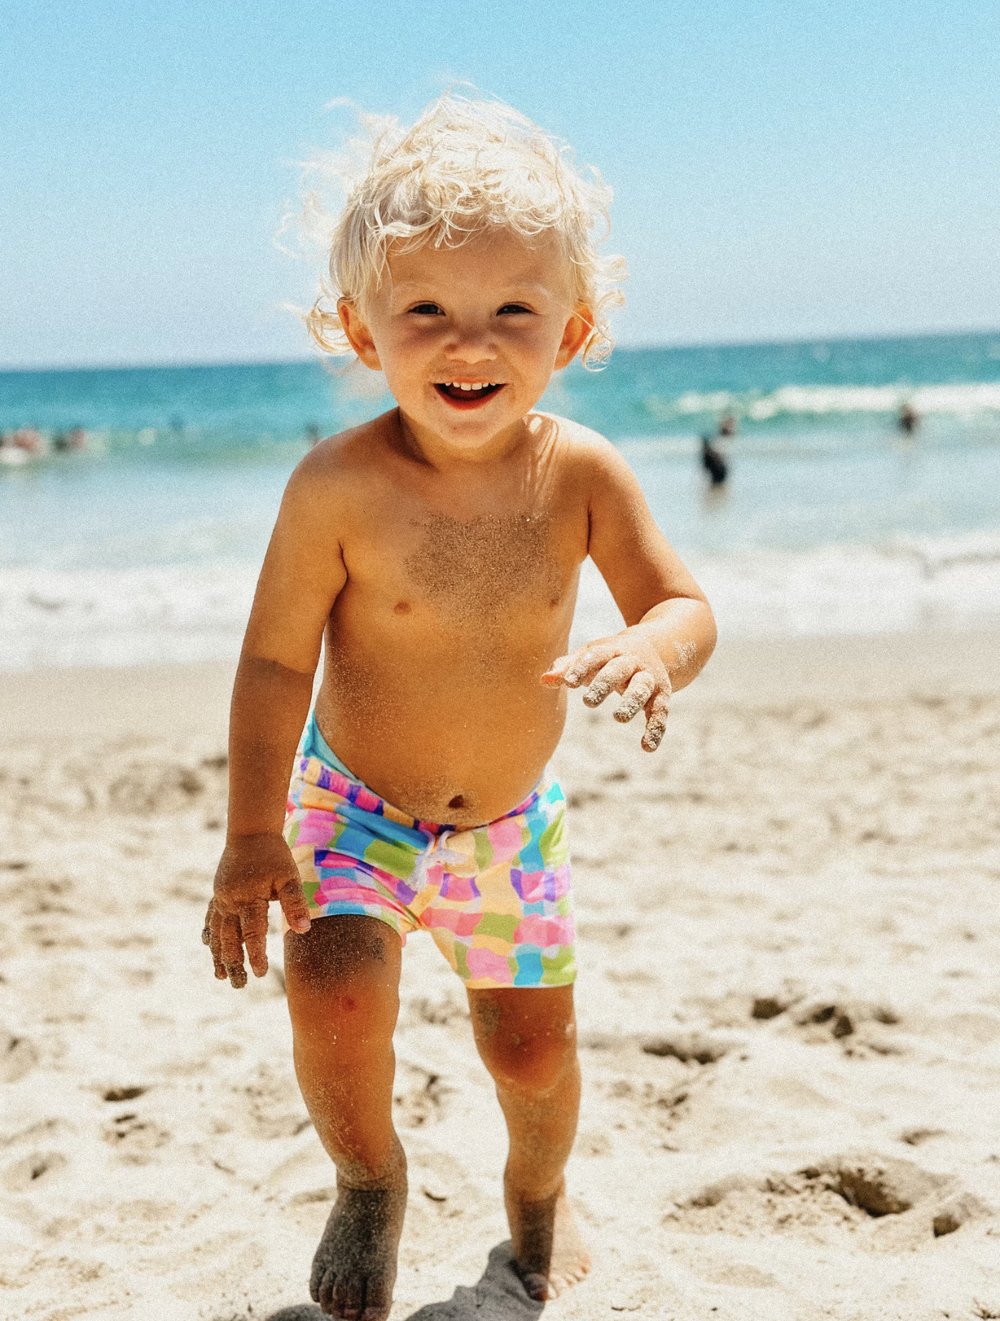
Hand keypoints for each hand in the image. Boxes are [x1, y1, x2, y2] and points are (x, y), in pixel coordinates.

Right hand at [202, 834, 310, 987]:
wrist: (250, 832)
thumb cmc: (274, 854)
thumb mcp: (289, 876)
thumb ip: (295, 903)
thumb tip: (304, 929)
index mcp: (249, 898)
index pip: (252, 933)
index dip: (256, 955)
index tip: (260, 973)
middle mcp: (230, 902)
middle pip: (230, 939)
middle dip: (234, 963)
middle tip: (239, 985)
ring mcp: (221, 898)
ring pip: (218, 932)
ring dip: (219, 955)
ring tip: (220, 976)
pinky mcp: (219, 893)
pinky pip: (211, 917)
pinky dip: (210, 933)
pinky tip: (208, 945)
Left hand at [542, 632, 672, 750]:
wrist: (652, 648)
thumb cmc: (608, 657)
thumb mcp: (589, 657)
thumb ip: (567, 667)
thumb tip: (544, 680)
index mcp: (611, 649)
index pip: (596, 655)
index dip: (582, 667)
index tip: (568, 682)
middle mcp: (632, 662)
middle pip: (619, 669)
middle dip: (605, 684)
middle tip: (588, 702)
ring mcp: (648, 678)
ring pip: (642, 688)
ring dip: (632, 702)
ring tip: (619, 718)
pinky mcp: (661, 696)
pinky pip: (660, 712)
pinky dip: (655, 729)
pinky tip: (647, 747)